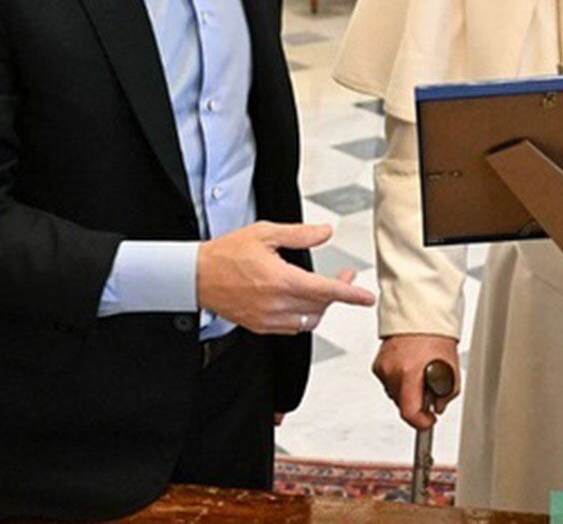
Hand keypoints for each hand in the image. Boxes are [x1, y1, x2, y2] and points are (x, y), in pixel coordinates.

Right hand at [195, 222, 374, 333]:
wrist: (196, 276)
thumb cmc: (226, 254)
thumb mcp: (264, 234)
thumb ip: (299, 234)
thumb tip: (324, 232)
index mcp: (281, 281)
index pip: (325, 291)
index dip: (350, 294)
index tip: (366, 297)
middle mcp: (276, 305)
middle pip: (320, 306)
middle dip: (337, 292)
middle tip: (343, 276)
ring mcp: (268, 319)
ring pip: (309, 321)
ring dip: (321, 306)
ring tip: (322, 289)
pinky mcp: (260, 326)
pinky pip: (292, 328)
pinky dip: (304, 317)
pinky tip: (302, 302)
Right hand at [373, 333, 460, 431]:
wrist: (420, 313)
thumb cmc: (436, 335)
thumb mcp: (451, 367)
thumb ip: (447, 393)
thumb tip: (438, 407)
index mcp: (411, 372)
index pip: (409, 412)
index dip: (421, 422)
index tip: (429, 420)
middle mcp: (393, 370)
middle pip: (402, 404)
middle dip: (416, 403)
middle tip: (429, 391)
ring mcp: (384, 367)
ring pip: (394, 394)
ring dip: (406, 391)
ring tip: (419, 374)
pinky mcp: (378, 363)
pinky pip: (388, 382)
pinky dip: (398, 380)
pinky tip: (409, 367)